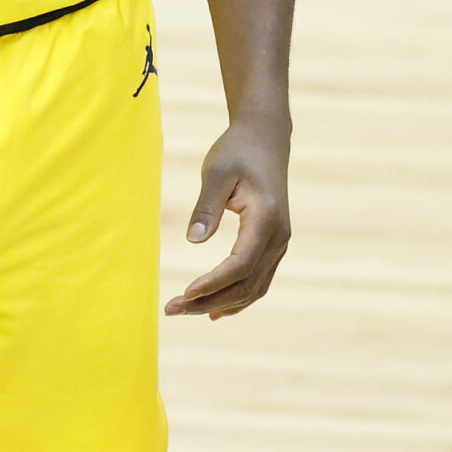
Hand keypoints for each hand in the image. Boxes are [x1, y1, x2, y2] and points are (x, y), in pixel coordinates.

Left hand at [166, 116, 291, 319]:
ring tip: (185, 311)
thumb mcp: (216, 172)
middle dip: (210, 301)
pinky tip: (215, 310)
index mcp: (266, 221)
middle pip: (247, 284)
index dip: (213, 283)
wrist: (264, 140)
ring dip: (222, 303)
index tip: (185, 292)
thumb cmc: (236, 152)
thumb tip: (193, 241)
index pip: (240, 264)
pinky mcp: (273, 244)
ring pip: (255, 288)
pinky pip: (258, 280)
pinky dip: (238, 298)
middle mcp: (279, 238)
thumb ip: (206, 207)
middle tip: (172, 309)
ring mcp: (279, 243)